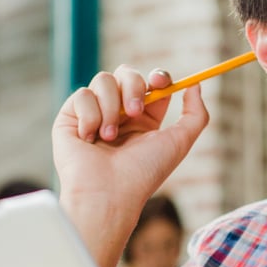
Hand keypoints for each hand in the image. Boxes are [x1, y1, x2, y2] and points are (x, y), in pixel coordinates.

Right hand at [52, 65, 208, 241]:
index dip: (157, 76)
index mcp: (144, 120)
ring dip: (111, 108)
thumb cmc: (144, 172)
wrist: (108, 192)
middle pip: (126, 73)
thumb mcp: (180, 142)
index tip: (160, 81)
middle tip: (135, 111)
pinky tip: (90, 139)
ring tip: (109, 138)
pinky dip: (90, 116)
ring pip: (103, 80)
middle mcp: (118, 115)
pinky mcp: (70, 118)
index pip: (150, 84)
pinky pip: (82, 95)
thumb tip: (195, 85)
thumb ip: (196, 114)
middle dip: (134, 87)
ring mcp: (94, 114)